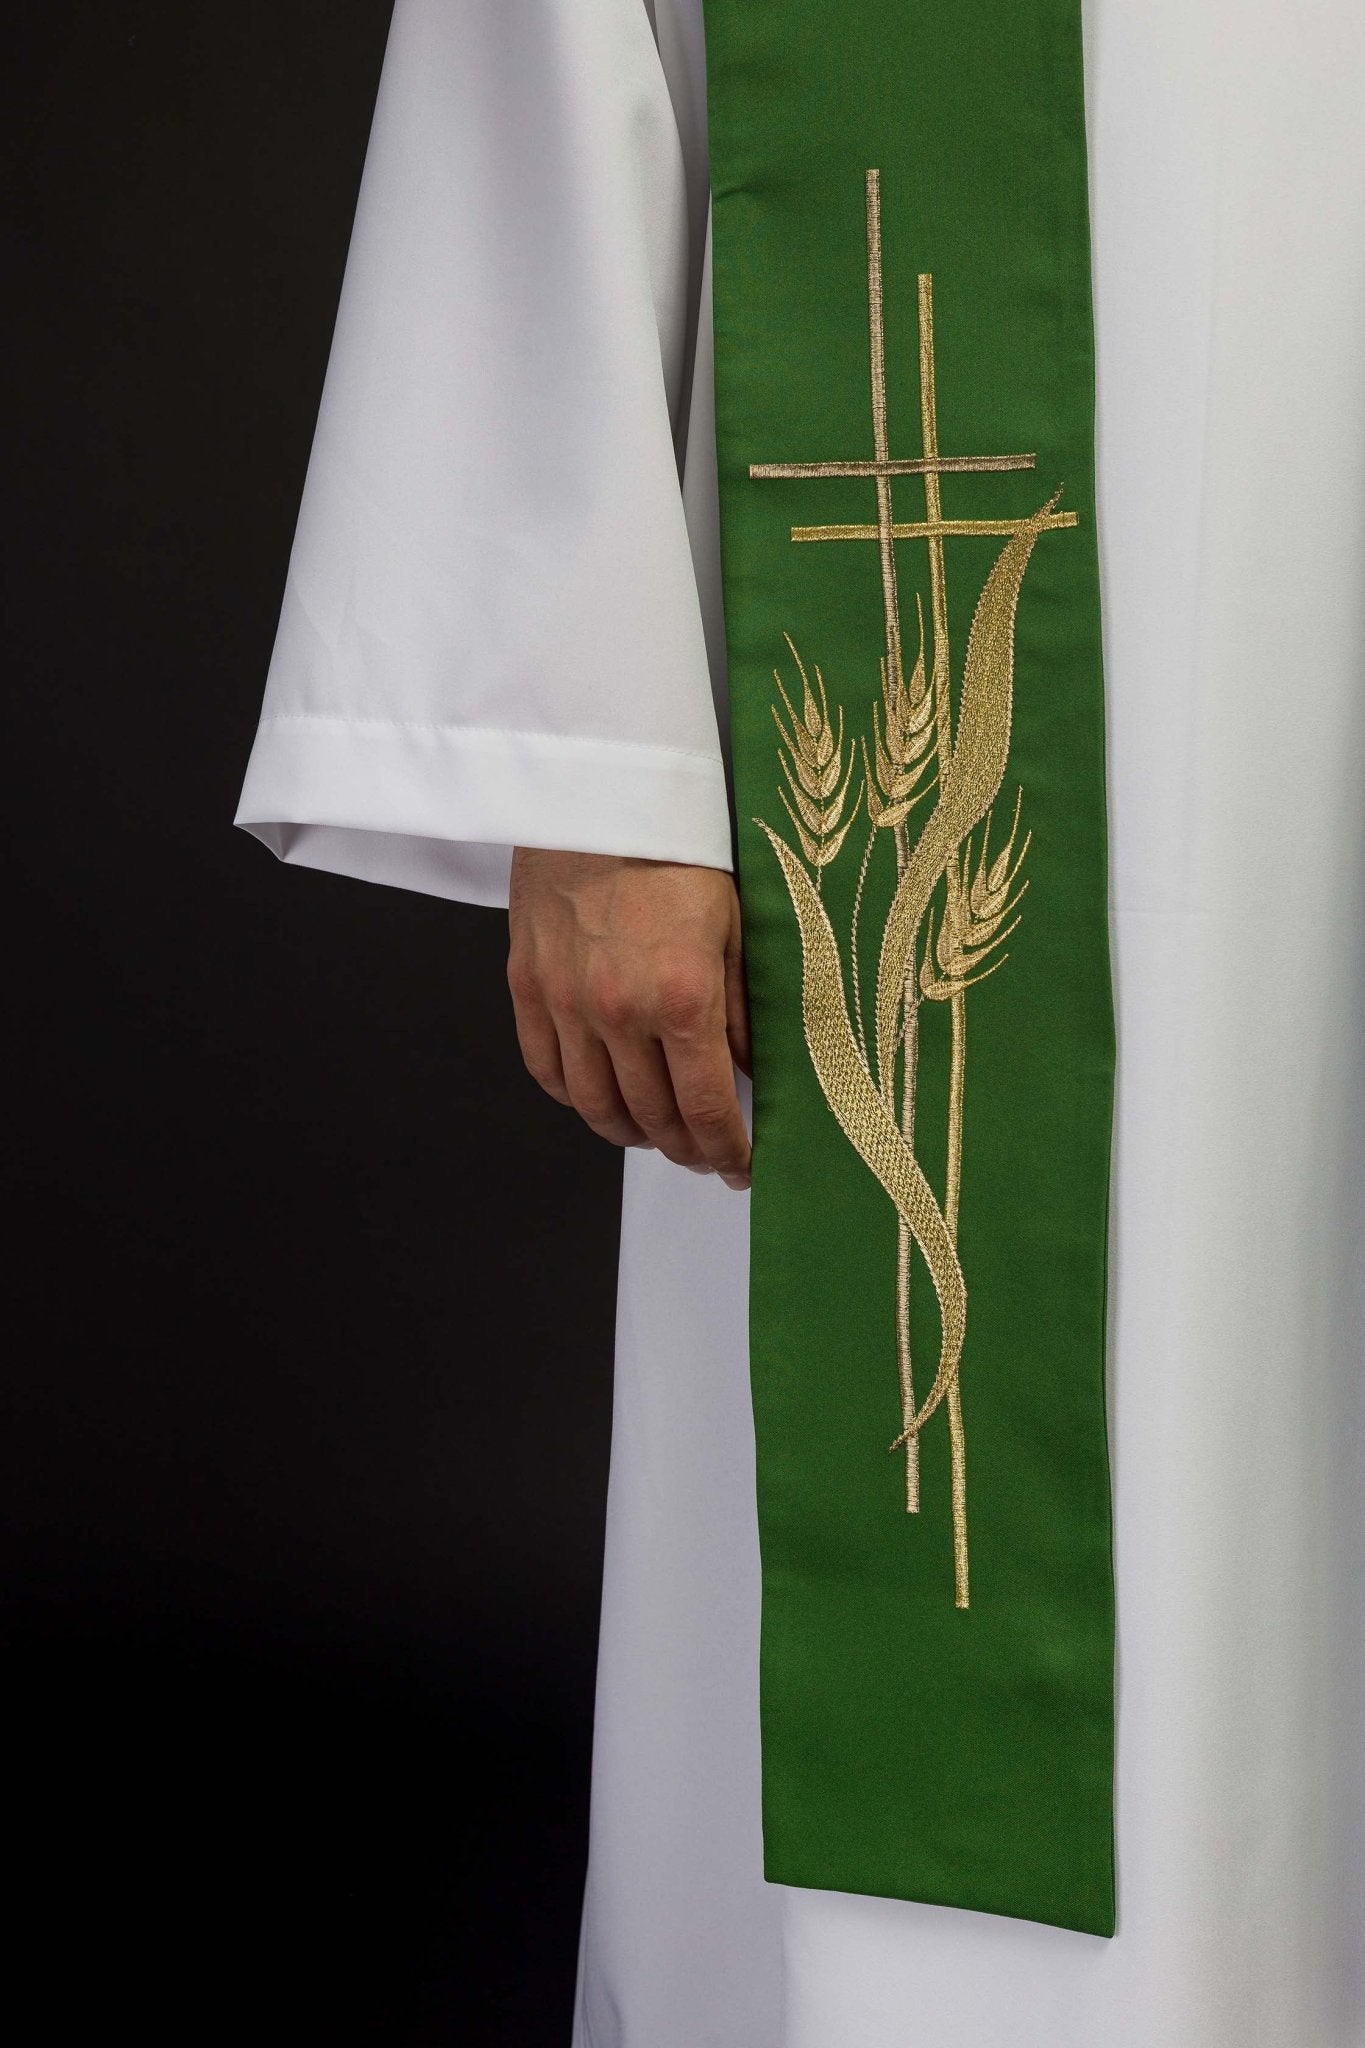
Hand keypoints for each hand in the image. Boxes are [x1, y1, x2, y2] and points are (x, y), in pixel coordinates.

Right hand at [507, 848, 750, 1189]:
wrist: (599, 789)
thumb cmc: (680, 847)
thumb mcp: (737, 925)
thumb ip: (742, 1008)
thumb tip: (750, 1070)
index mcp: (683, 997)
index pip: (705, 1108)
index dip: (726, 1152)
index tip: (740, 1168)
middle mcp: (620, 1012)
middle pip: (651, 1118)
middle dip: (685, 1150)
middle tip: (704, 1155)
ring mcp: (565, 1002)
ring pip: (594, 1106)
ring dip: (630, 1133)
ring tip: (655, 1135)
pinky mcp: (526, 984)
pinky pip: (545, 1068)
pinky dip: (574, 1098)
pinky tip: (599, 1098)